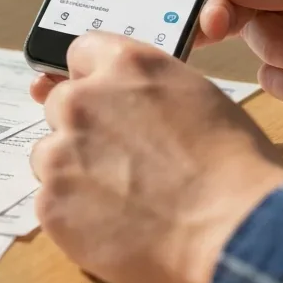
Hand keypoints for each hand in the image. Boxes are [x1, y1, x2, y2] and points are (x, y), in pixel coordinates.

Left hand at [30, 33, 282, 282]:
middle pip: (60, 105)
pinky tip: (116, 226)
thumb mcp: (197, 97)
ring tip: (124, 199)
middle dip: (83, 129)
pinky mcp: (52, 203)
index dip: (94, 79)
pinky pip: (52, 203)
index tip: (102, 97)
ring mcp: (61, 153)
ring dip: (75, 172)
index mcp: (124, 65)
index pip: (82, 52)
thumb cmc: (232, 166)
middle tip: (121, 160)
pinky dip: (76, 215)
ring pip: (51, 156)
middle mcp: (83, 100)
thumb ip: (147, 91)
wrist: (232, 229)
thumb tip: (131, 105)